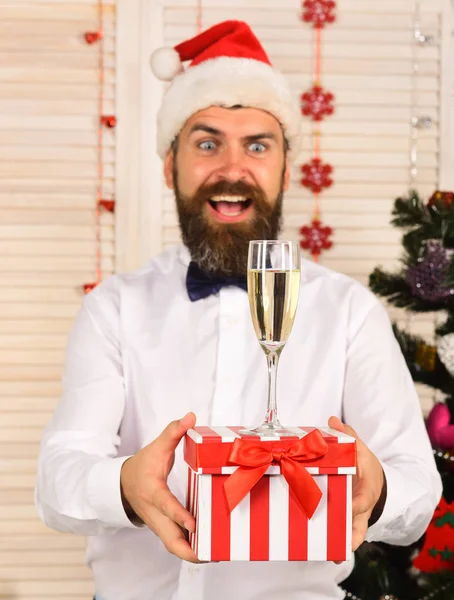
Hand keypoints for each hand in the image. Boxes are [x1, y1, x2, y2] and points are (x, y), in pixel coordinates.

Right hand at [120, 412, 199, 562]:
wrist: (124, 484)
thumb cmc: (142, 466)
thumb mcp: (156, 446)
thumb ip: (173, 432)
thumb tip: (190, 416)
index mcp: (152, 492)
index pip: (166, 506)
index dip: (179, 515)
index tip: (194, 524)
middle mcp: (155, 513)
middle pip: (170, 539)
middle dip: (189, 550)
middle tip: (212, 554)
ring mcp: (158, 524)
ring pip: (173, 545)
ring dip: (192, 553)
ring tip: (216, 554)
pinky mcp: (163, 528)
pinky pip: (176, 542)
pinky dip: (190, 548)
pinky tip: (208, 548)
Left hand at [328, 416, 384, 556]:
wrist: (375, 482)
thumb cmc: (365, 466)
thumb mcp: (361, 450)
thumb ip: (348, 437)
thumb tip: (332, 420)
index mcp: (367, 489)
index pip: (361, 499)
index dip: (354, 504)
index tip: (347, 506)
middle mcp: (362, 507)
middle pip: (359, 525)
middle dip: (349, 533)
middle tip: (337, 540)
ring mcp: (356, 518)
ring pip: (354, 536)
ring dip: (344, 544)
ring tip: (332, 554)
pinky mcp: (348, 522)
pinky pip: (345, 537)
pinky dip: (339, 547)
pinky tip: (329, 555)